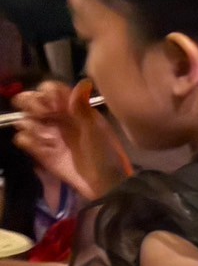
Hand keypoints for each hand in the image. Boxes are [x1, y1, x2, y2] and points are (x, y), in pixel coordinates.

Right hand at [13, 79, 129, 200]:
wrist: (105, 184)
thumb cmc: (106, 154)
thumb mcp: (96, 130)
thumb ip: (83, 108)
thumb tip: (83, 82)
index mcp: (74, 109)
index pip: (52, 90)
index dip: (46, 92)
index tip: (49, 102)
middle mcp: (58, 118)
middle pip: (33, 101)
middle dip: (30, 103)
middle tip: (40, 114)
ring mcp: (48, 134)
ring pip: (25, 119)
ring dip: (29, 123)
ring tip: (44, 134)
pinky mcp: (41, 151)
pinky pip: (23, 139)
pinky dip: (27, 140)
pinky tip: (41, 146)